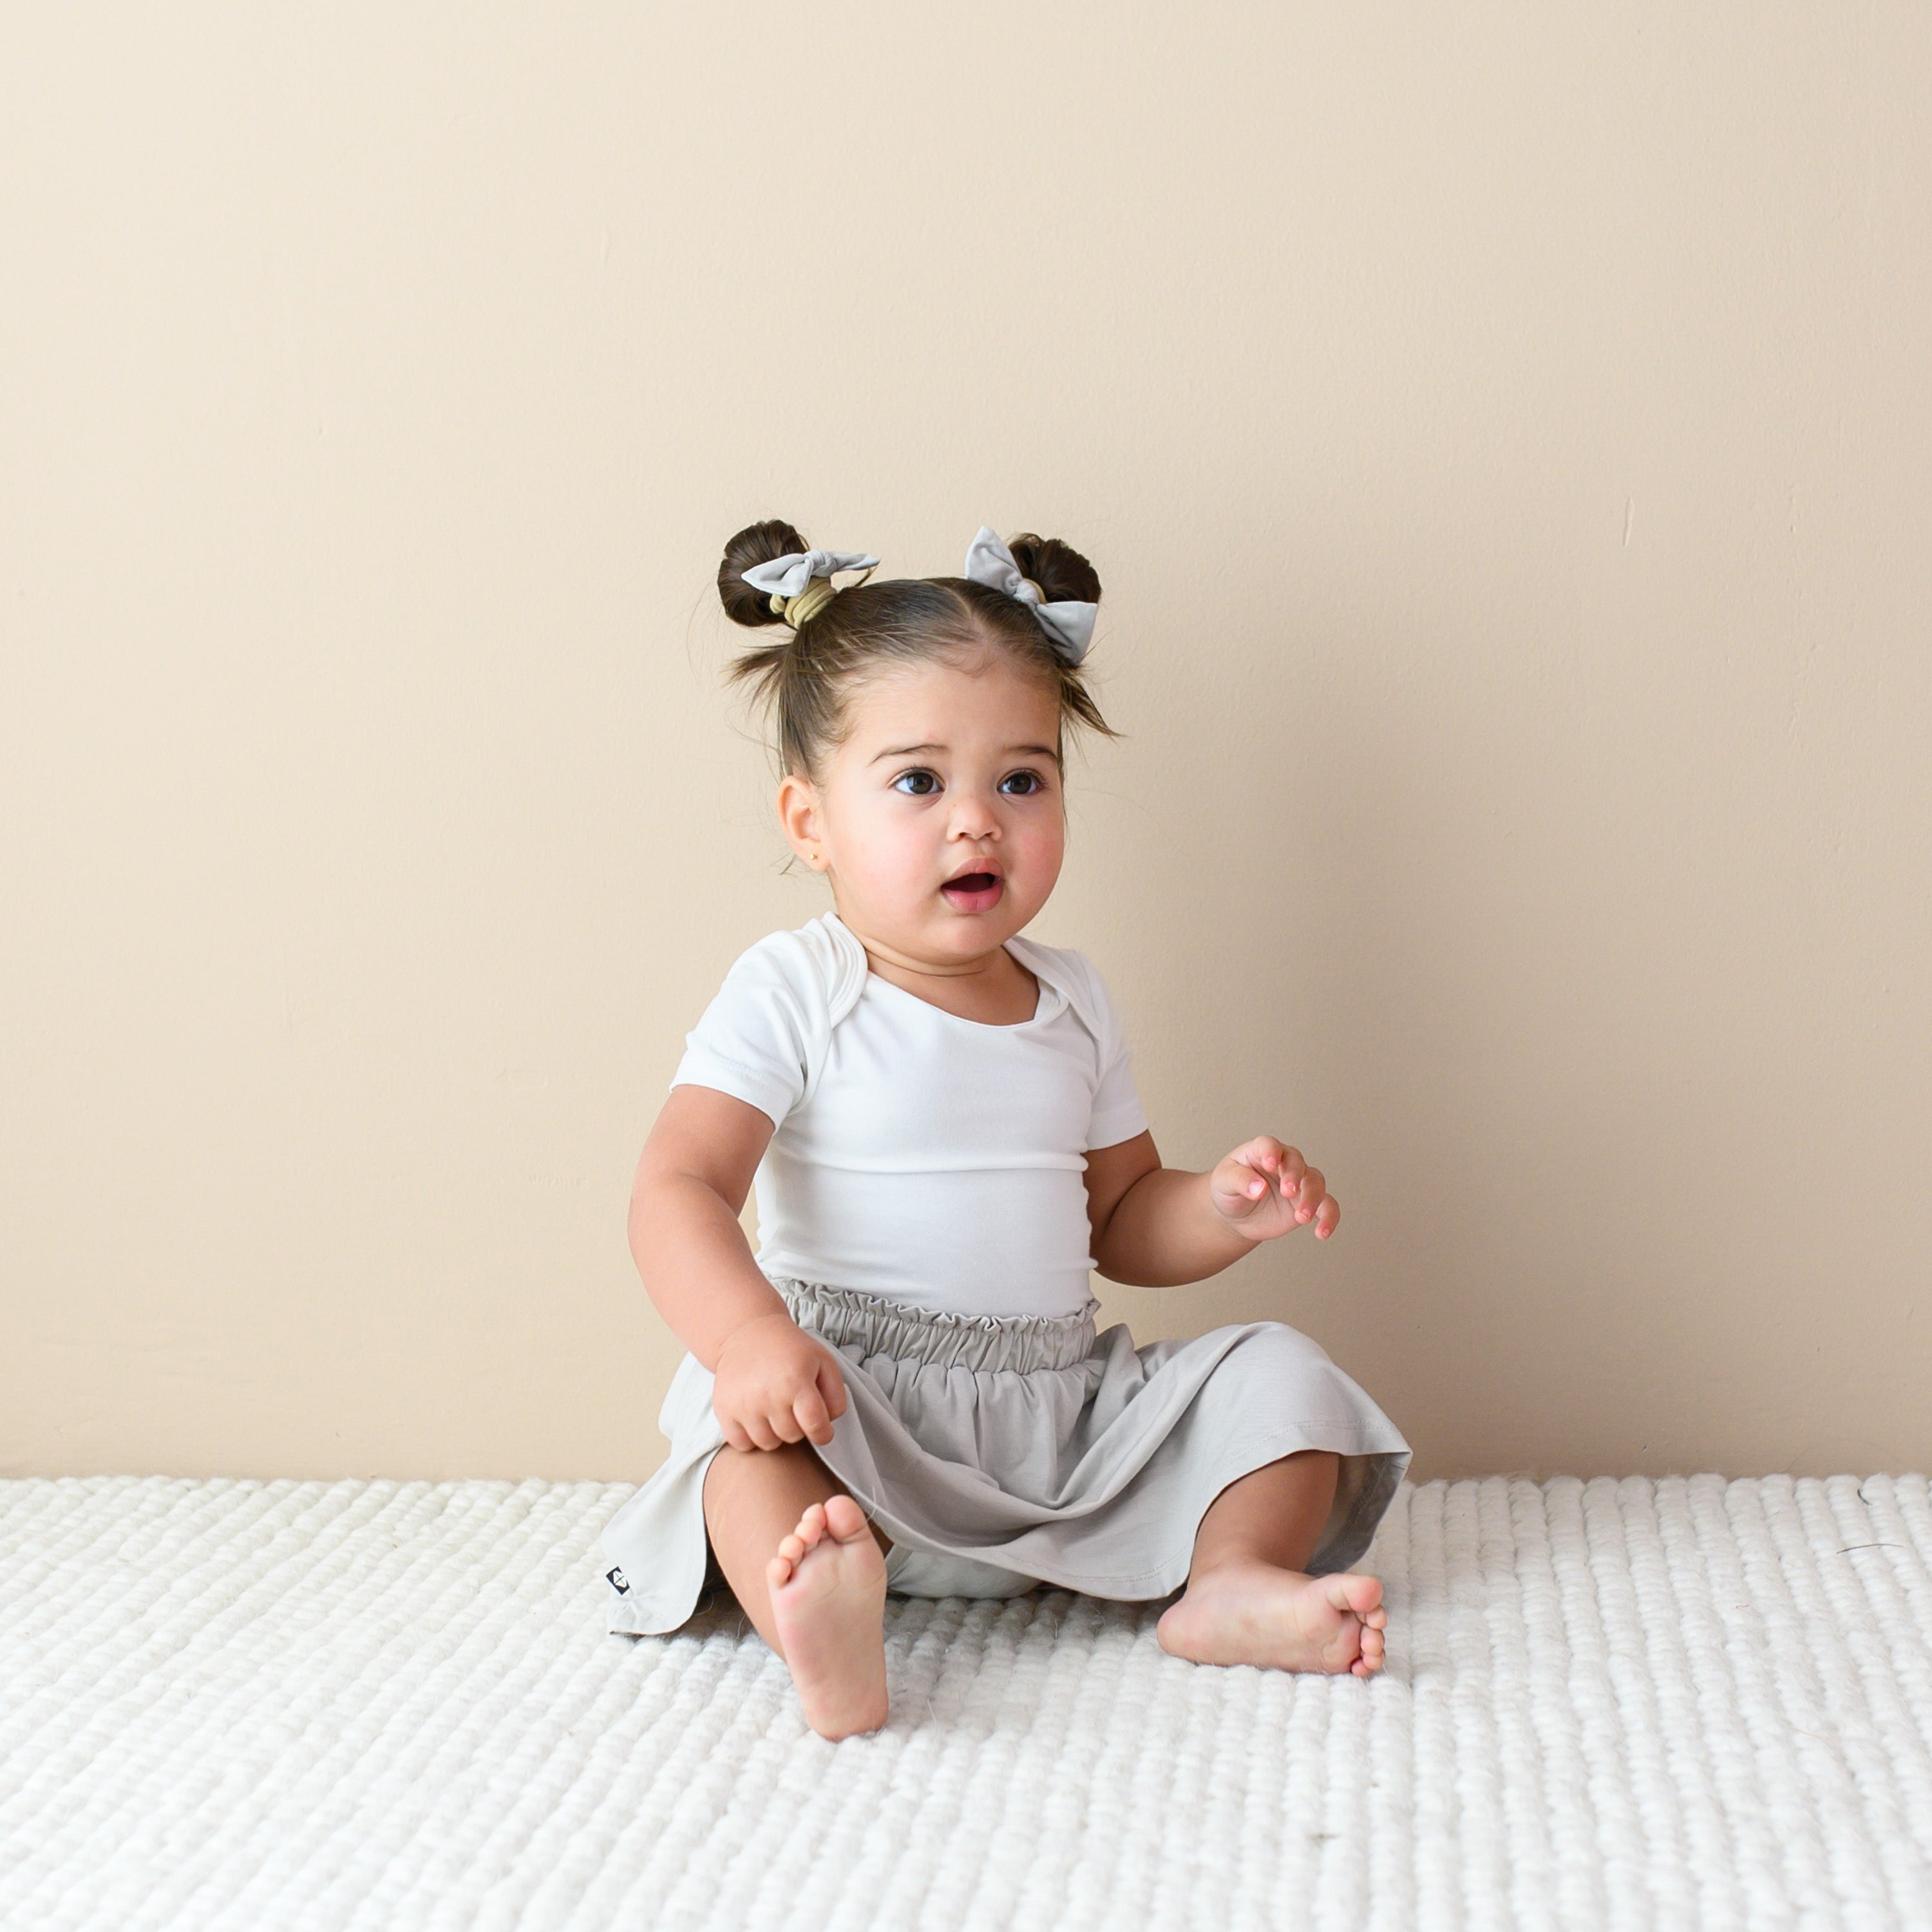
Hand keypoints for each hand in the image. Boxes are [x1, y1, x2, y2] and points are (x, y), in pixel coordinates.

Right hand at [712, 1311, 848, 1450]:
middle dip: (798, 1427)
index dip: (824, 1433)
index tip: (822, 1429)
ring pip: (768, 1444)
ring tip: (775, 1412)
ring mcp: (743, 1404)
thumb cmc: (790, 1350)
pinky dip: (750, 1438)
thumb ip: (836, 1394)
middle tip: (794, 1409)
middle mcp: (768, 1395)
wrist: (748, 1332)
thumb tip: (829, 1422)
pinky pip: (741, 1444)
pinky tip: (756, 1419)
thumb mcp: (823, 1361)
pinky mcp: (724, 1408)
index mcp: (796, 1381)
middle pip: (792, 1436)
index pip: (815, 1426)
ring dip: (775, 1434)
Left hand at [1209, 1135, 1339, 1242]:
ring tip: (1301, 1217)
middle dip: (1294, 1175)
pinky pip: (1326, 1206)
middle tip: (1287, 1191)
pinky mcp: (1306, 1203)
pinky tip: (1322, 1232)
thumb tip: (1259, 1188)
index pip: (1269, 1145)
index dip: (1271, 1152)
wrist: (1237, 1216)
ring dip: (1313, 1197)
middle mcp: (1284, 1163)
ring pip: (1316, 1181)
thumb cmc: (1229, 1190)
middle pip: (1296, 1161)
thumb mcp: (1223, 1182)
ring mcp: (1298, 1183)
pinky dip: (1329, 1217)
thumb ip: (1239, 1181)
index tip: (1271, 1164)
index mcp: (1260, 1152)